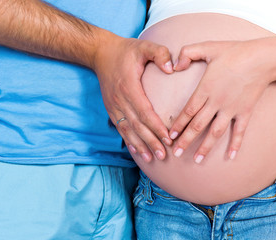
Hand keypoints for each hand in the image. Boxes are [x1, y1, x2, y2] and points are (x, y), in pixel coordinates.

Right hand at [93, 31, 173, 161]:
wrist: (102, 53)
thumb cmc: (126, 51)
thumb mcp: (144, 46)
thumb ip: (160, 54)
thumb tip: (173, 68)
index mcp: (129, 87)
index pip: (145, 112)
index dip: (156, 126)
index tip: (168, 138)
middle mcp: (120, 100)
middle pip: (137, 126)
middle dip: (150, 141)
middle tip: (163, 155)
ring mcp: (114, 106)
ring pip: (128, 130)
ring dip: (139, 145)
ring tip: (151, 159)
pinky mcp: (111, 109)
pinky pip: (120, 128)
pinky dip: (128, 141)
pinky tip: (136, 152)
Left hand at [170, 39, 275, 162]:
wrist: (263, 59)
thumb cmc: (235, 52)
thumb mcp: (207, 47)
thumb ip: (187, 53)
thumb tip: (174, 65)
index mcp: (206, 89)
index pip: (188, 111)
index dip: (178, 125)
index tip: (170, 136)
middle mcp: (216, 102)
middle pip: (198, 126)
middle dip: (186, 141)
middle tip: (176, 153)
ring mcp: (231, 109)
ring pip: (215, 132)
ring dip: (205, 147)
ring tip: (197, 160)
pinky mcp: (245, 112)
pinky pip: (239, 132)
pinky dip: (235, 144)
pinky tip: (230, 157)